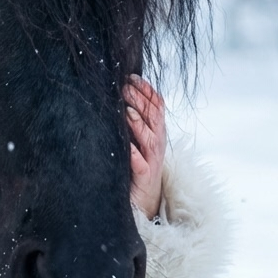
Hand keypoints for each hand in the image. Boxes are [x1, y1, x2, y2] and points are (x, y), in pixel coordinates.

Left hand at [124, 75, 165, 219]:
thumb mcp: (136, 140)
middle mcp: (157, 145)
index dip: (147, 90)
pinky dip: (134, 155)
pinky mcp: (144, 178)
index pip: (156, 106)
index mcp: (156, 132)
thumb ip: (132, 121)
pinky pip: (140, 165)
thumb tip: (119, 97)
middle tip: (125, 87)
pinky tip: (126, 148)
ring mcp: (152, 161)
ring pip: (150, 139)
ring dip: (138, 125)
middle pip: (154, 118)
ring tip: (126, 112)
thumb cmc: (136, 168)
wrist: (144, 201)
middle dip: (140, 101)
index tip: (132, 76)